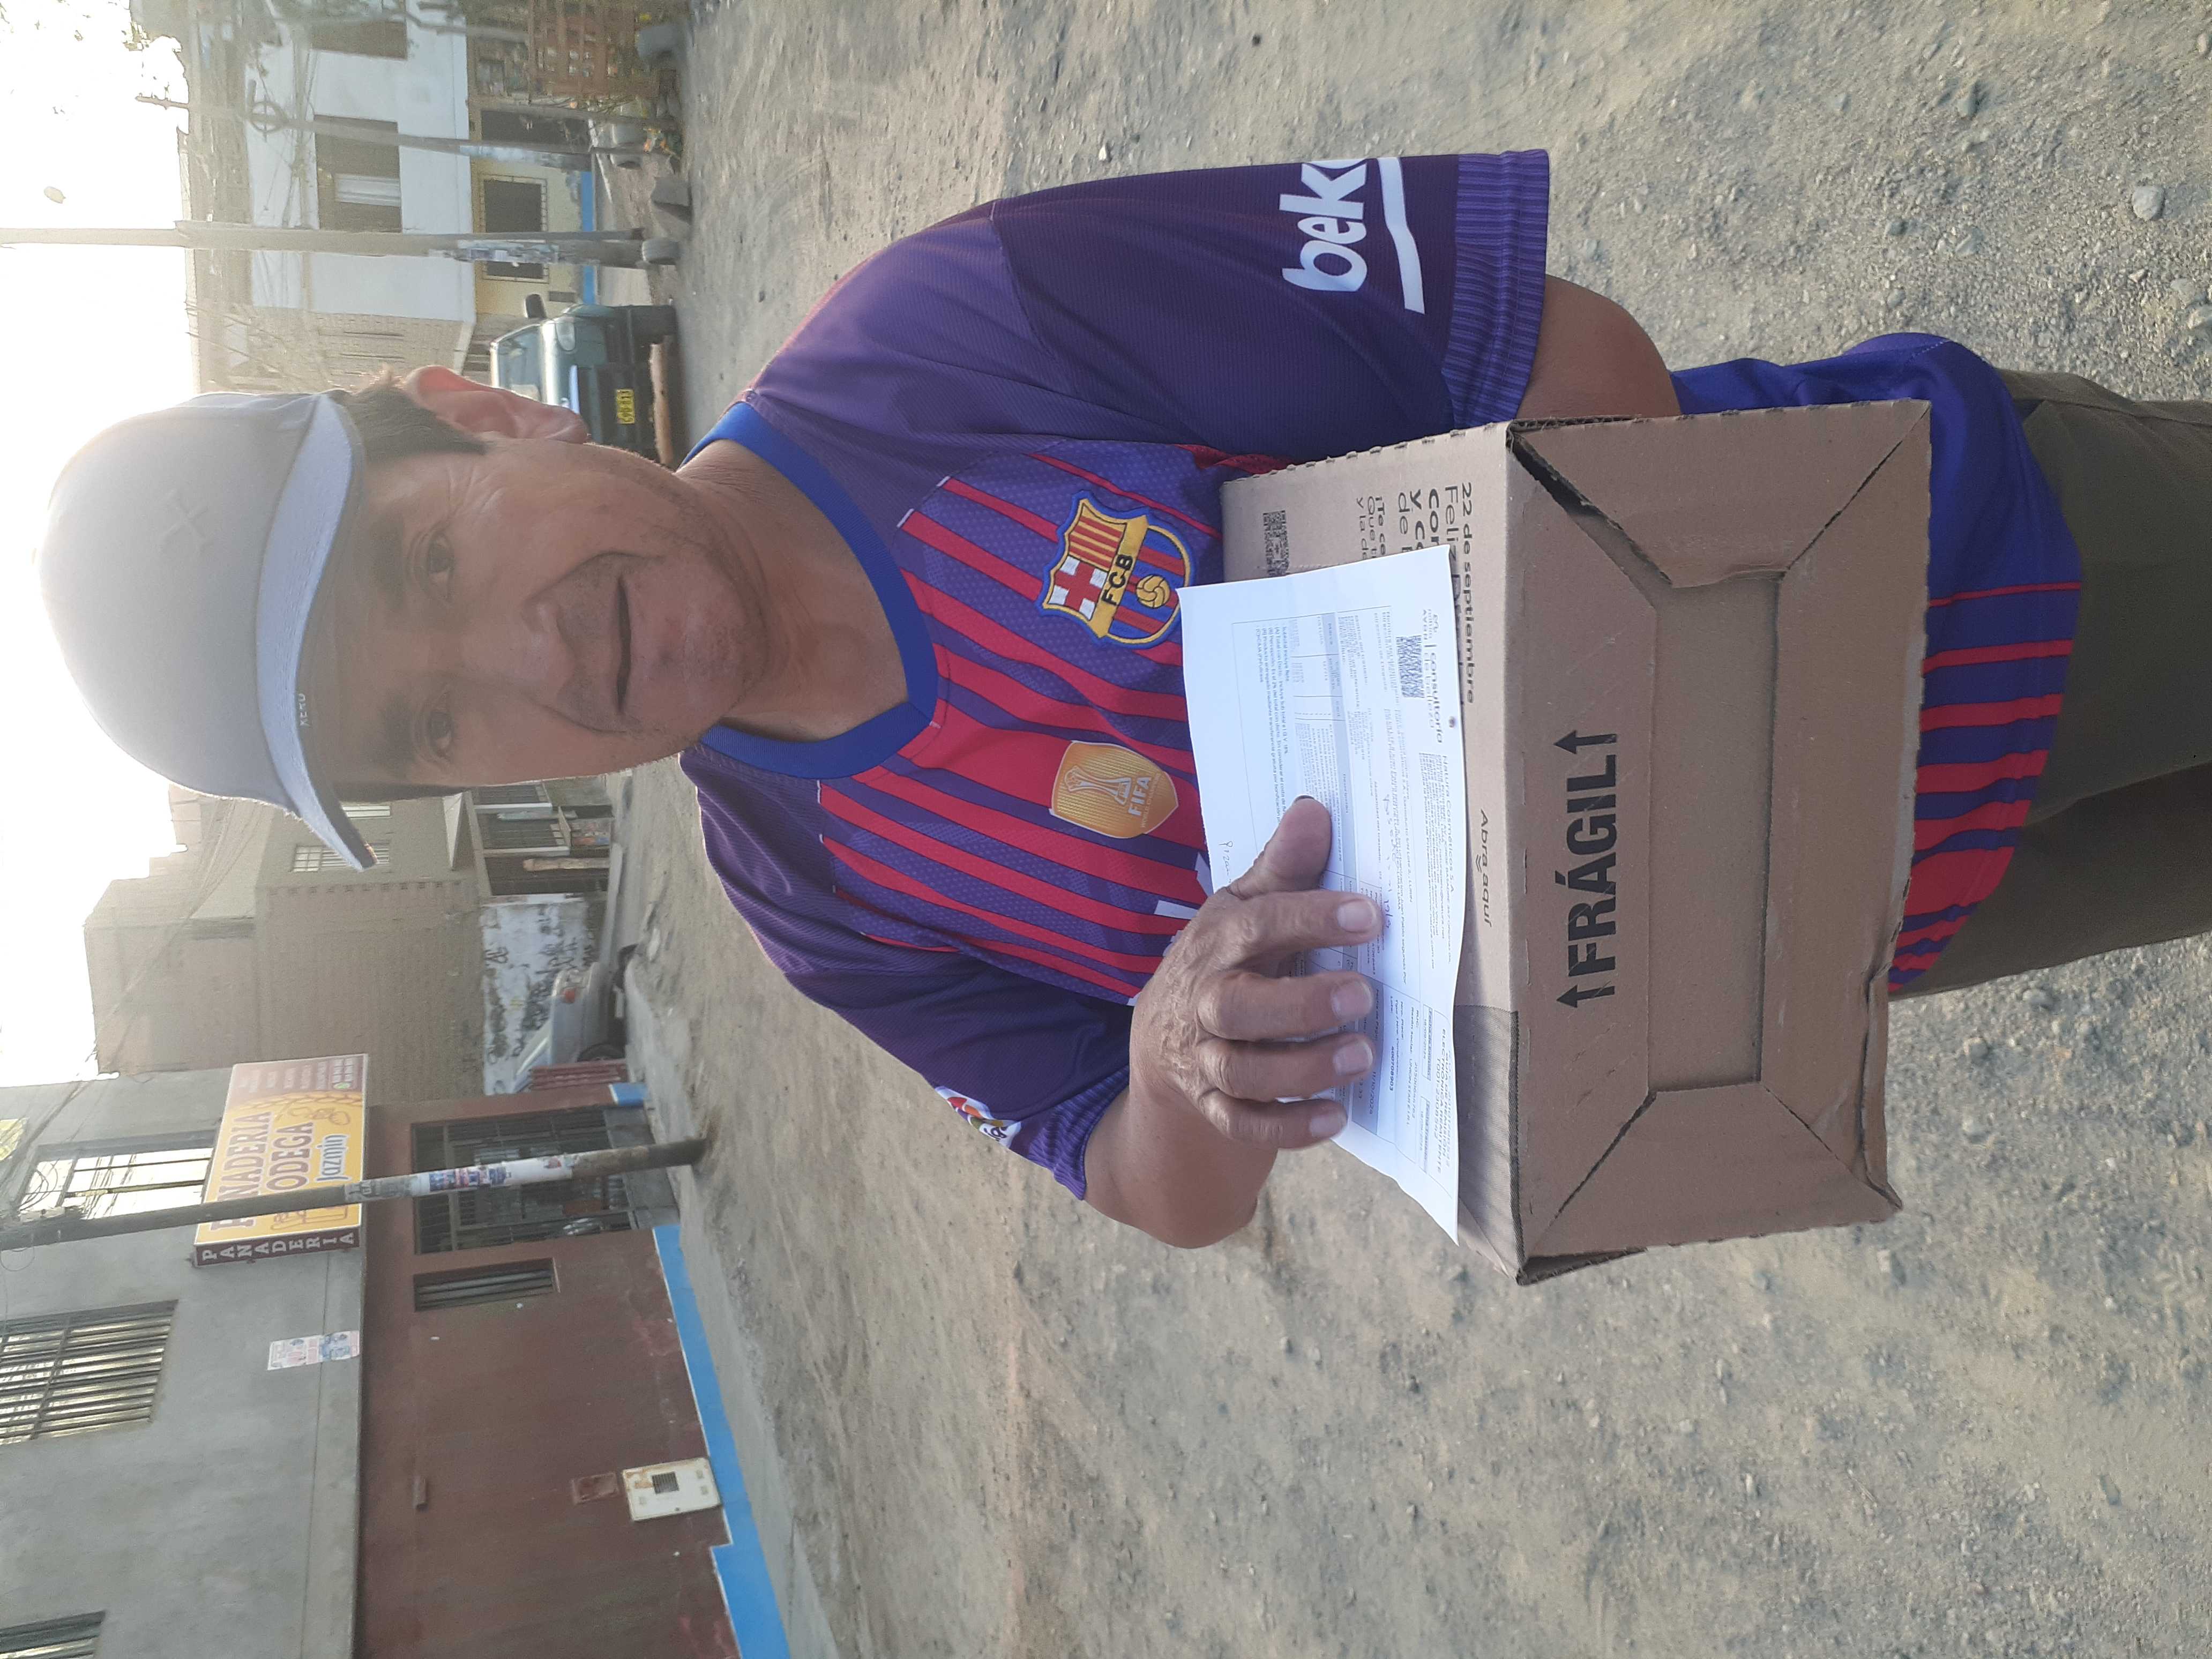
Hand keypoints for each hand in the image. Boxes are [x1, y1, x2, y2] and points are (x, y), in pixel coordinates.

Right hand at [1129, 795, 1380, 1148]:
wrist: (1166, 1040)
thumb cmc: (1226, 961)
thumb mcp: (1243, 911)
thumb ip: (1283, 870)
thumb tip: (1314, 809)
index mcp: (1216, 943)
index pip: (1256, 926)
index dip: (1310, 917)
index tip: (1370, 915)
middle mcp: (1205, 1002)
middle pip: (1237, 1008)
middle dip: (1300, 1005)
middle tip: (1363, 995)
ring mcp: (1205, 1059)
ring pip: (1244, 1072)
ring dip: (1304, 1068)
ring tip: (1365, 1054)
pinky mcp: (1213, 1106)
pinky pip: (1243, 1125)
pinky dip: (1288, 1127)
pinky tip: (1336, 1118)